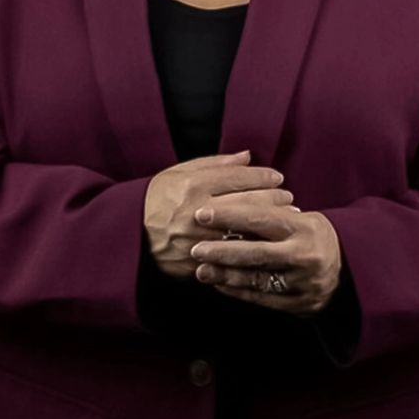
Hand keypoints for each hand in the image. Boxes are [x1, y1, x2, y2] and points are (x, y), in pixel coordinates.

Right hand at [143, 151, 293, 280]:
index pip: (237, 178)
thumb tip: (246, 156)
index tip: (278, 176)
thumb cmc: (157, 198)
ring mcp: (198, 240)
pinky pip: (231, 256)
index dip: (261, 176)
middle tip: (289, 197)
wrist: (129, 234)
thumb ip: (215, 164)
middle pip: (246, 204)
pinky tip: (267, 242)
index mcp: (192, 185)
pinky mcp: (197, 262)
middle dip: (273, 200)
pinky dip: (252, 248)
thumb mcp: (179, 172)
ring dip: (269, 225)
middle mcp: (196, 212)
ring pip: (244, 232)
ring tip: (286, 218)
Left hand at [189, 198, 342, 317]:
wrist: (351, 268)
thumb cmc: (313, 235)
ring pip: (257, 279)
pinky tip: (220, 284)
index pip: (261, 218)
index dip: (229, 215)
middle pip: (256, 252)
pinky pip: (264, 298)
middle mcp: (303, 254)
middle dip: (222, 250)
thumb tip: (228, 194)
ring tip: (201, 269)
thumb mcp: (299, 216)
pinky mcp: (300, 304)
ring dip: (225, 274)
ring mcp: (302, 282)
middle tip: (195, 248)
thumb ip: (268, 210)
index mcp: (303, 226)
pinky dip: (239, 291)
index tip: (202, 214)